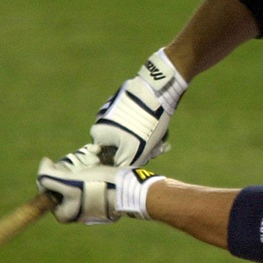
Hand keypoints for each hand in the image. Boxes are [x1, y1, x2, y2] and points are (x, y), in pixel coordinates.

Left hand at [36, 159, 164, 223]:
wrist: (130, 189)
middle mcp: (75, 211)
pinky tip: (100, 162)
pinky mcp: (101, 195)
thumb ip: (49, 176)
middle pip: (63, 182)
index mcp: (64, 214)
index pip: (48, 188)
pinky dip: (93, 168)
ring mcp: (89, 203)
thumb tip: (44, 164)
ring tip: (95, 161)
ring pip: (77, 177)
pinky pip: (90, 178)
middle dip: (73, 168)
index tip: (66, 168)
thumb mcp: (69, 182)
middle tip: (84, 164)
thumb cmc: (99, 187)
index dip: (54, 173)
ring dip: (84, 165)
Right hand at [89, 49, 186, 166]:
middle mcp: (103, 123)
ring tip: (163, 141)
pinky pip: (138, 125)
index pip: (108, 158)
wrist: (156, 91)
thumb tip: (120, 171)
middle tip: (157, 151)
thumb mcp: (133, 151)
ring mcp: (116, 113)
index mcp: (98, 133)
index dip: (125, 163)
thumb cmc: (143, 124)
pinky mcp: (129, 106)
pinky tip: (163, 131)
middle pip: (123, 148)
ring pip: (133, 138)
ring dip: (149, 143)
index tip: (141, 161)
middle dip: (142, 153)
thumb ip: (123, 165)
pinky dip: (149, 130)